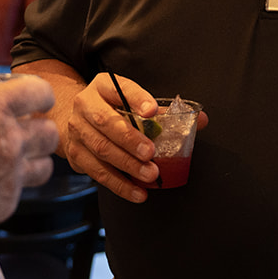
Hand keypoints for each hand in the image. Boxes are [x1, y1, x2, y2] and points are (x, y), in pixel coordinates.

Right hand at [0, 76, 58, 239]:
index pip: (39, 91)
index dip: (38, 95)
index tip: (33, 101)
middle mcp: (7, 138)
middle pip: (50, 131)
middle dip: (39, 130)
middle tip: (24, 133)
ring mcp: (9, 174)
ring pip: (45, 165)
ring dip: (33, 161)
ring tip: (14, 163)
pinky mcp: (4, 203)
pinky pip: (20, 192)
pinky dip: (9, 189)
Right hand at [57, 73, 208, 203]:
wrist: (75, 120)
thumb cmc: (111, 110)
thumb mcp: (131, 101)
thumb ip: (164, 111)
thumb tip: (201, 120)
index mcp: (103, 86)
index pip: (120, 88)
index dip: (137, 99)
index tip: (153, 111)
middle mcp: (85, 106)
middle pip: (106, 122)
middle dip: (130, 139)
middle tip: (151, 153)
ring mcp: (77, 131)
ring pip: (101, 149)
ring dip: (127, 165)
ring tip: (150, 175)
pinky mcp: (76, 155)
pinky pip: (97, 172)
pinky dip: (119, 184)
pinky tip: (137, 192)